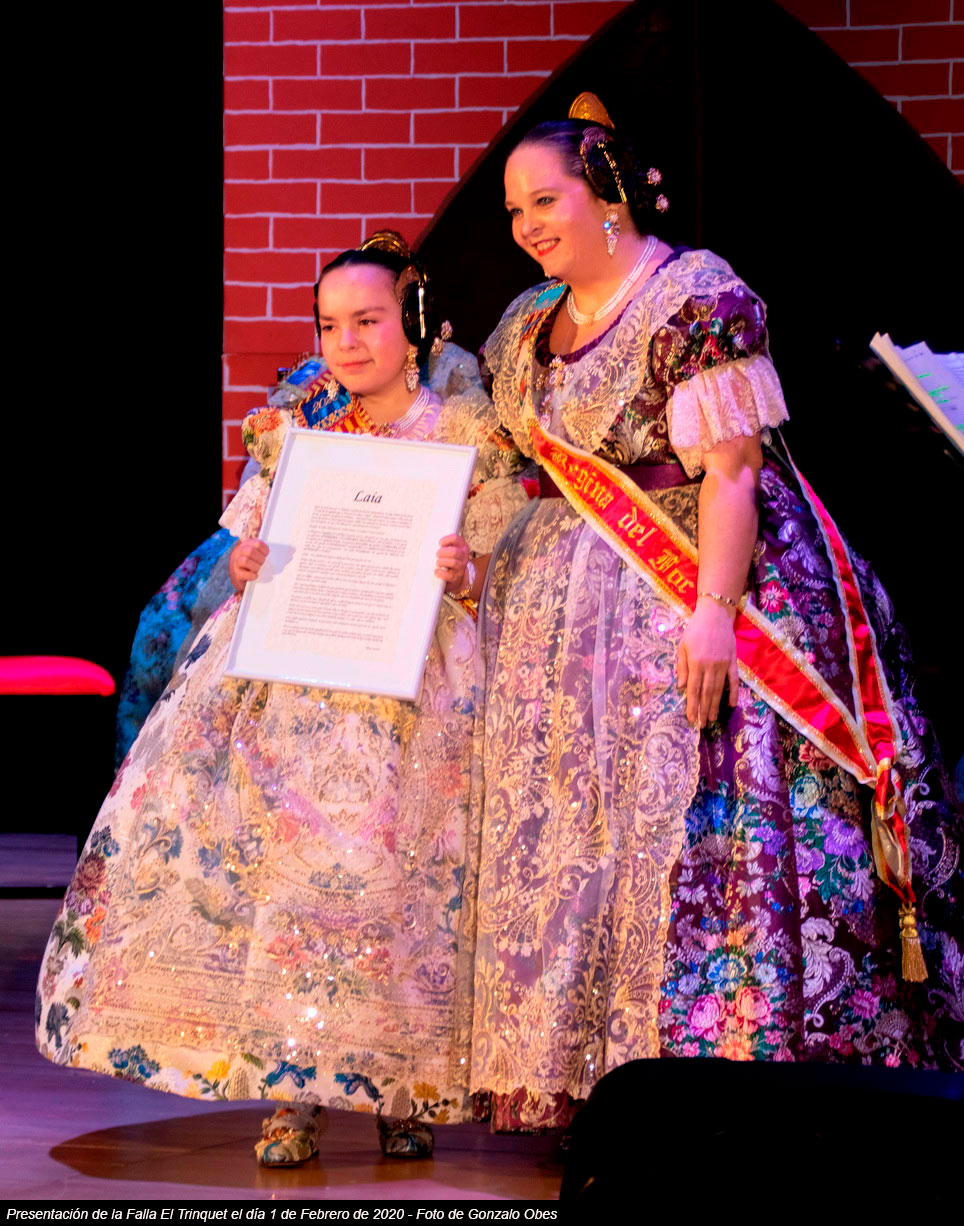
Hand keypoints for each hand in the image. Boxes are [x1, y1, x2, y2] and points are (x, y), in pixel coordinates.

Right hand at [229, 538, 268, 590]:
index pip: (257, 543)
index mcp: (246, 545)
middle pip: (250, 551)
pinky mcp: (236, 574)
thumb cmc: (250, 562)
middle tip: (262, 562)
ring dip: (255, 566)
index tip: (266, 555)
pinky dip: (252, 575)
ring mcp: (236, 563)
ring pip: (245, 561)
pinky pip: (243, 574)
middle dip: (260, 558)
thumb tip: (276, 555)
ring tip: (258, 569)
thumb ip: (262, 550)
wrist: (238, 574)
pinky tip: (255, 575)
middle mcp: (239, 552)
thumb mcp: (254, 553)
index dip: (265, 550)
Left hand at [435, 533, 470, 592]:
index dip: (446, 540)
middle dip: (443, 552)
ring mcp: (461, 567)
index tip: (440, 543)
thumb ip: (444, 545)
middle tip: (437, 554)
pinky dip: (441, 573)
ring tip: (437, 562)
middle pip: (454, 552)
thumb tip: (429, 543)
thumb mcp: (451, 549)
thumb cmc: (449, 559)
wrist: (456, 575)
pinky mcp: (456, 577)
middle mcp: (463, 556)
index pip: (455, 538)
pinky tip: (436, 571)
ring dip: (442, 562)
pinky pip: (449, 575)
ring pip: (453, 562)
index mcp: (462, 546)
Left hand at [676, 598, 738, 726]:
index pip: (693, 689)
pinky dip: (733, 693)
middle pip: (706, 693)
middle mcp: (710, 666)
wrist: (716, 614)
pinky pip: (734, 681)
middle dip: (703, 710)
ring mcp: (723, 665)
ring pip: (719, 690)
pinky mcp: (733, 662)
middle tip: (702, 725)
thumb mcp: (683, 646)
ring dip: (715, 706)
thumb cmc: (695, 630)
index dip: (692, 705)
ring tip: (712, 719)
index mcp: (696, 663)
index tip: (691, 718)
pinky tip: (731, 705)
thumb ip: (682, 667)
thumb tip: (681, 687)